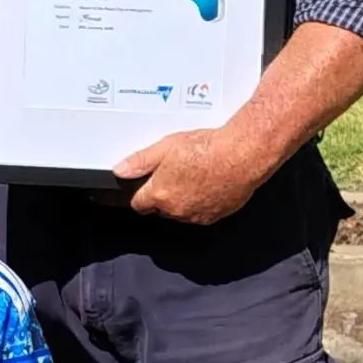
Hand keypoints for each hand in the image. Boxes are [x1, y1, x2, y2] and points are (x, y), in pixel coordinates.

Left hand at [111, 128, 267, 224]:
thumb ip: (140, 161)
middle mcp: (176, 209)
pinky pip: (199, 213)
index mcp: (160, 194)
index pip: (136, 203)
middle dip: (158, 196)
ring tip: (189, 177)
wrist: (243, 155)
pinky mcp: (215, 216)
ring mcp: (197, 215)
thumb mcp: (166, 147)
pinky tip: (204, 186)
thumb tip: (119, 170)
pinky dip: (197, 204)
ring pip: (178, 212)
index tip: (132, 191)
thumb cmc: (207, 148)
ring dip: (178, 201)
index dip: (134, 195)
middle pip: (157, 208)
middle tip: (168, 176)